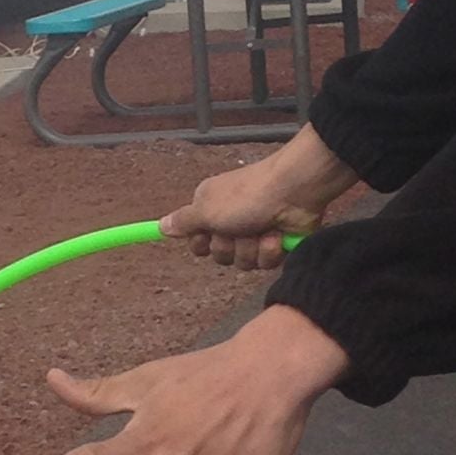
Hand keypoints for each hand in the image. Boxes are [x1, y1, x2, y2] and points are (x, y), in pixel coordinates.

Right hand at [161, 124, 358, 270]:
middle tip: (239, 229)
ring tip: (262, 229)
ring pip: (242, 263)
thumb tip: (160, 226)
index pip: (196, 242)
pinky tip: (277, 235)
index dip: (201, 244)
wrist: (295, 190)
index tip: (206, 235)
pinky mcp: (275, 244)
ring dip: (251, 249)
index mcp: (210, 209)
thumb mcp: (206, 209)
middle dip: (230, 247)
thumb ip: (183, 222)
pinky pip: (264, 264)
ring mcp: (254, 233)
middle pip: (219, 256)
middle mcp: (230, 221)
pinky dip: (270, 251)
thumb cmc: (247, 196)